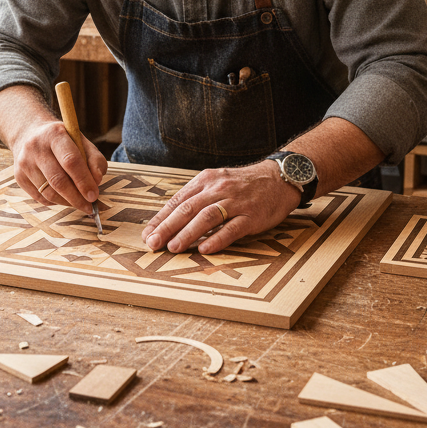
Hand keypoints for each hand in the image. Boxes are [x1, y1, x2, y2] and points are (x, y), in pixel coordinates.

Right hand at [12, 119, 105, 213]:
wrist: (29, 133)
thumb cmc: (62, 140)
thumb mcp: (81, 141)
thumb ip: (94, 159)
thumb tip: (97, 181)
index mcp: (55, 134)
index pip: (71, 161)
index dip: (84, 181)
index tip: (94, 195)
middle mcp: (36, 147)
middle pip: (58, 180)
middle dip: (77, 198)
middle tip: (90, 207)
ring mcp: (25, 162)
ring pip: (49, 193)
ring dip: (68, 202)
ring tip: (80, 203)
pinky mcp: (19, 176)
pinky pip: (41, 198)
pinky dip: (56, 201)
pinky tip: (65, 198)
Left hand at [141, 160, 302, 254]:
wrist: (278, 178)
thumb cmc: (244, 184)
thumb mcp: (217, 182)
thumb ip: (197, 197)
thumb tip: (172, 218)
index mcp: (205, 181)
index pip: (178, 201)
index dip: (161, 218)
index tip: (148, 233)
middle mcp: (218, 189)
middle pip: (187, 209)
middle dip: (167, 227)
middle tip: (153, 243)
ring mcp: (235, 202)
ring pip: (206, 217)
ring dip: (187, 234)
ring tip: (173, 247)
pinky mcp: (251, 216)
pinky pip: (231, 228)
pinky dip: (216, 239)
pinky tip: (204, 249)